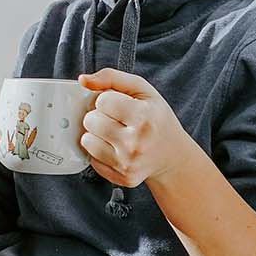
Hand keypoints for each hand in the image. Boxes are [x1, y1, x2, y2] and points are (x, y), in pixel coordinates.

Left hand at [79, 69, 203, 188]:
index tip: (119, 104)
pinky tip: (115, 148)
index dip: (106, 99)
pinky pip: (92, 159)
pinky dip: (100, 152)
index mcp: (144, 117)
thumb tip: (83, 80)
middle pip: (91, 121)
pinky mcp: (123, 177)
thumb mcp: (142, 90)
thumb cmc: (156, 118)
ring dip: (96, 134)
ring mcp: (129, 163)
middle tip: (115, 119)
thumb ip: (111, 77)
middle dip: (98, 116)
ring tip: (114, 133)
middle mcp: (136, 143)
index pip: (102, 101)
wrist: (172, 155)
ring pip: (87, 141)